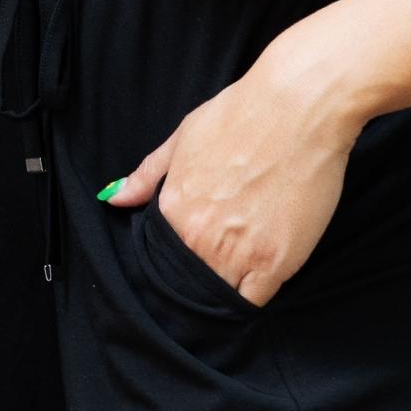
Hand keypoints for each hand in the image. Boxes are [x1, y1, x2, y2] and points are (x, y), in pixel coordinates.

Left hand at [102, 45, 359, 306]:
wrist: (296, 109)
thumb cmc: (240, 115)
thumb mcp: (182, 137)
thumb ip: (147, 176)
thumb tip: (114, 198)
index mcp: (174, 208)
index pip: (162, 260)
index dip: (173, 263)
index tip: (185, 259)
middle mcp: (200, 236)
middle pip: (191, 281)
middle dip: (197, 279)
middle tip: (212, 267)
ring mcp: (238, 253)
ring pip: (220, 296)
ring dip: (223, 289)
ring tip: (235, 272)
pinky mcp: (277, 263)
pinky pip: (254, 301)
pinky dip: (251, 296)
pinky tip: (257, 280)